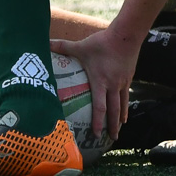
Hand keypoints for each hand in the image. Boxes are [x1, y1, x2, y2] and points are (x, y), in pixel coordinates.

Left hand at [50, 27, 137, 141]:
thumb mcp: (82, 46)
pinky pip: (126, 96)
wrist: (126, 36)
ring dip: (120, 120)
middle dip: (112, 126)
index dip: (98, 121)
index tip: (96, 134)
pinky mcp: (128, 78)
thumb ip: (64, 47)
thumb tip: (46, 43)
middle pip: (113, 111)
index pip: (99, 106)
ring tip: (118, 132)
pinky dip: (125, 107)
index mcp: (100, 81)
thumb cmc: (102, 42)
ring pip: (122, 106)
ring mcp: (122, 83)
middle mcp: (112, 86)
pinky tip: (125, 114)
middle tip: (111, 139)